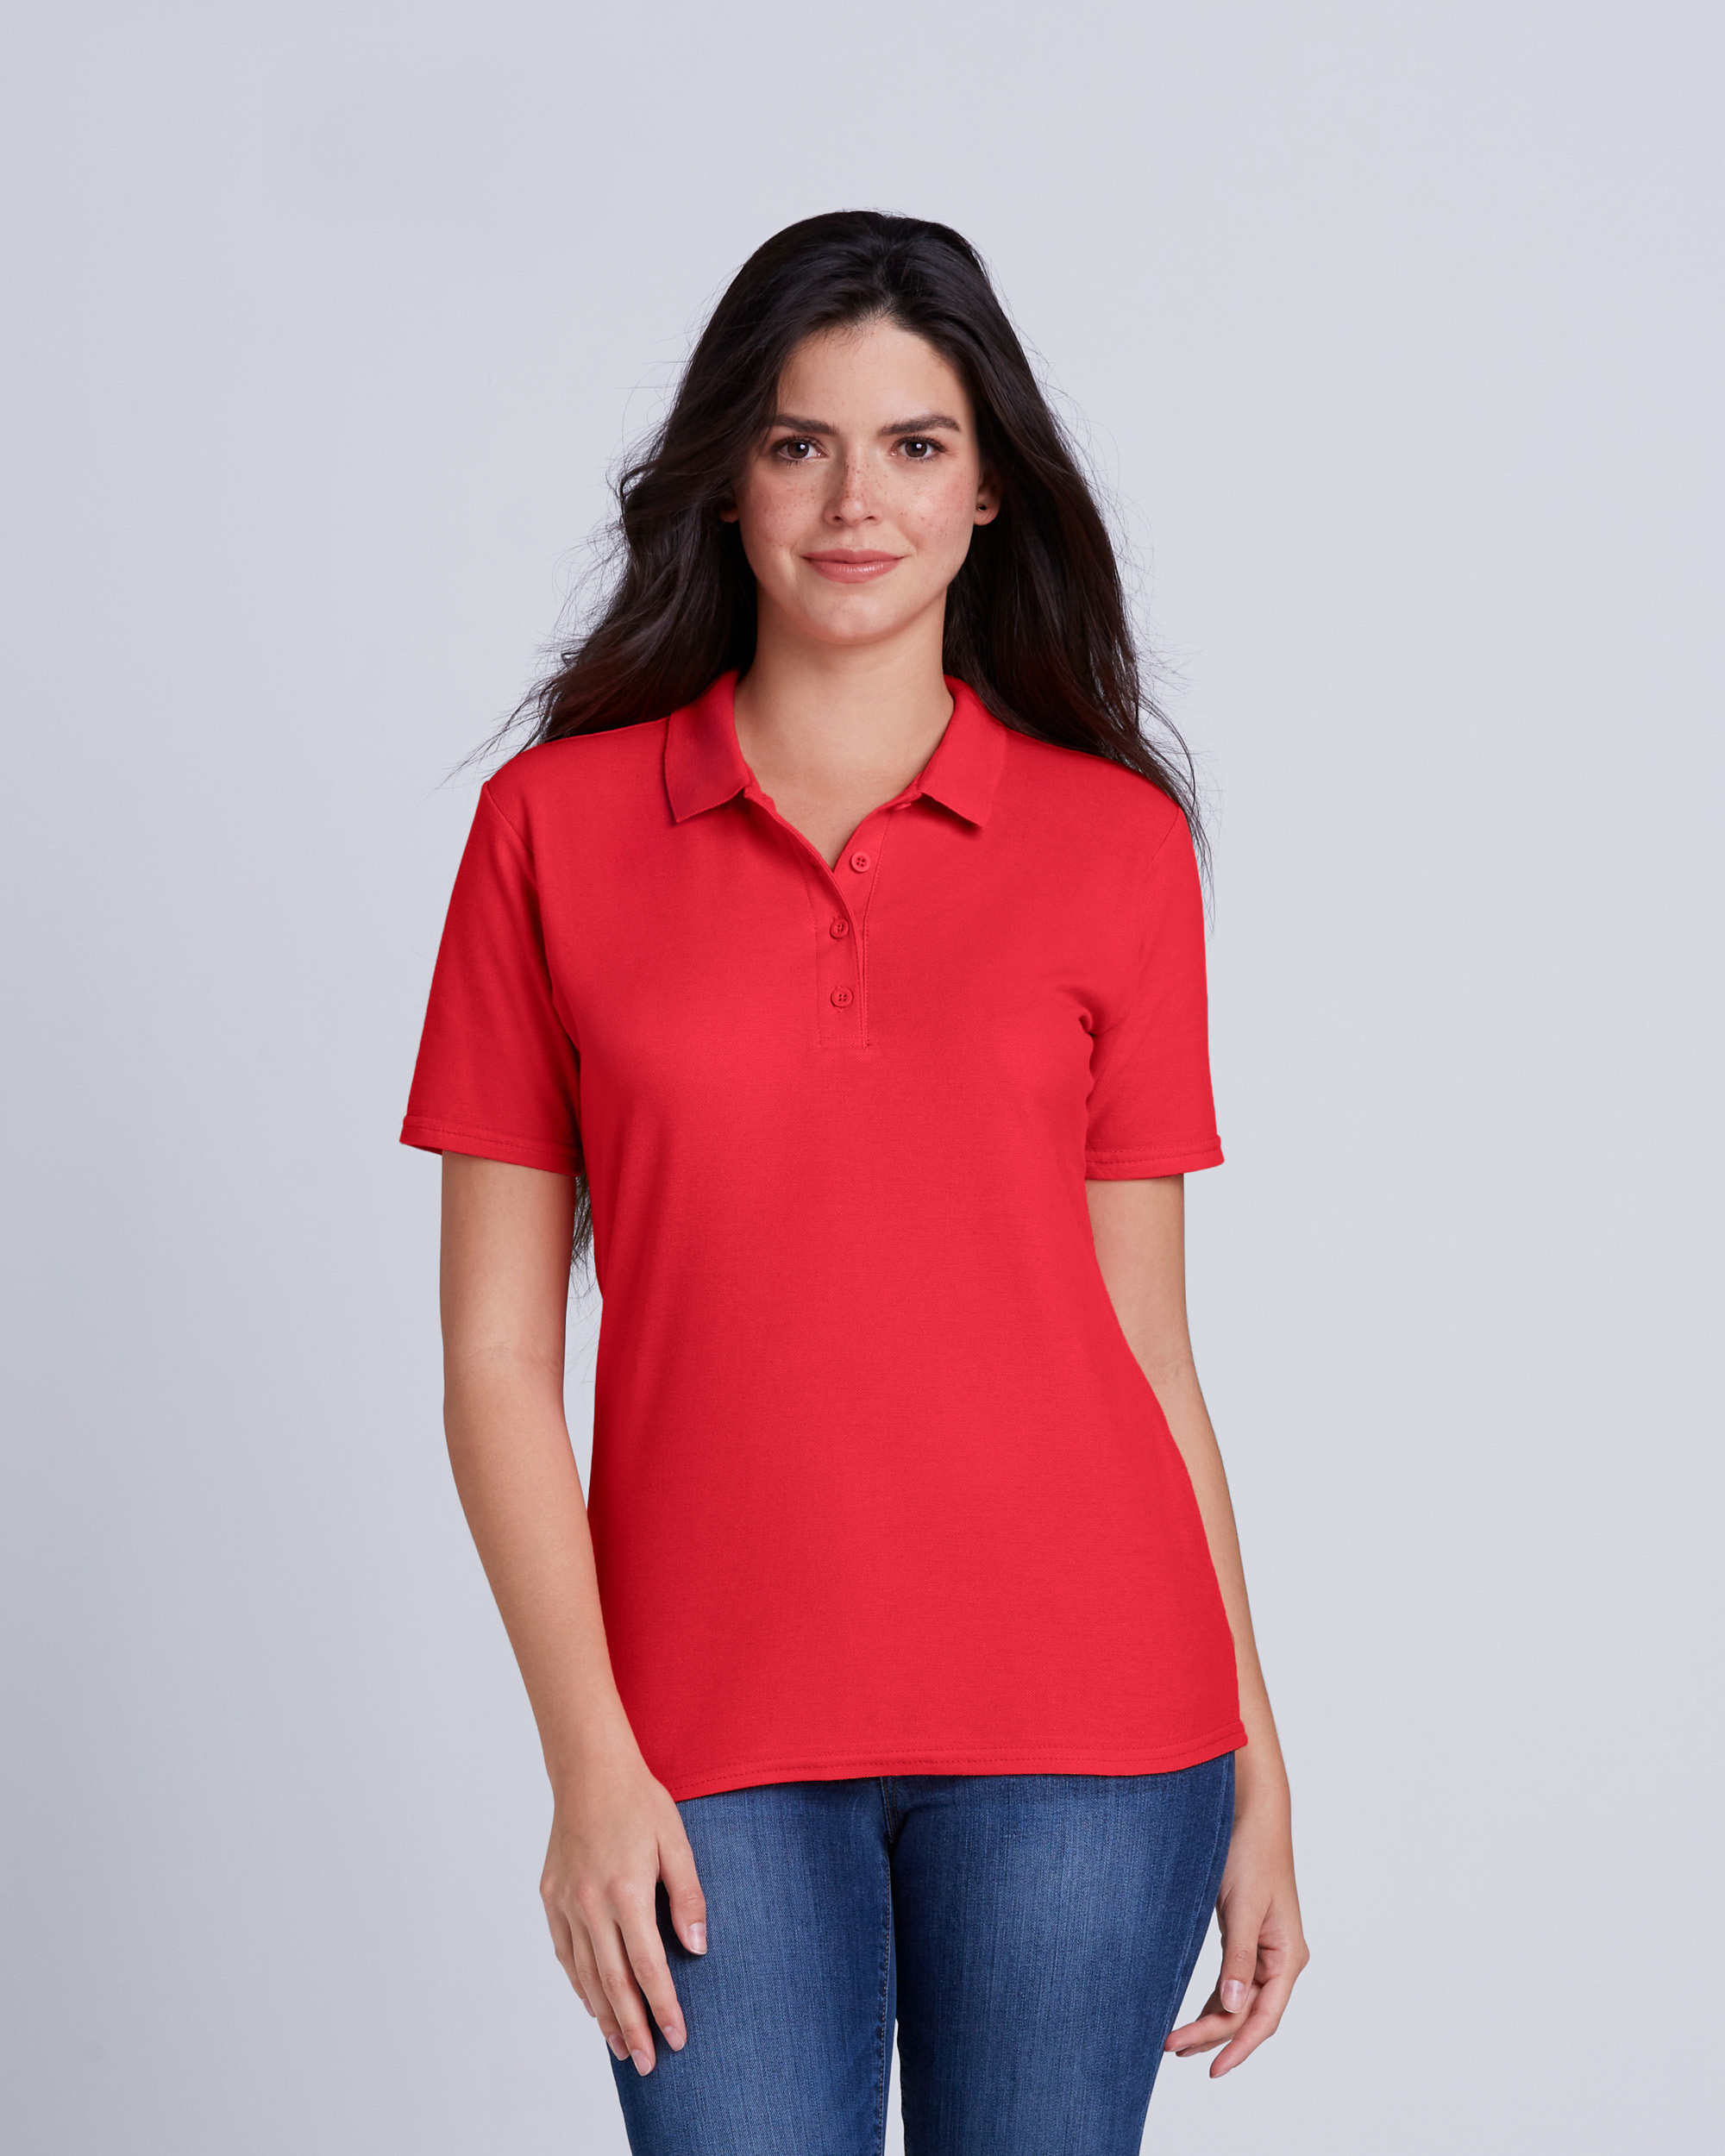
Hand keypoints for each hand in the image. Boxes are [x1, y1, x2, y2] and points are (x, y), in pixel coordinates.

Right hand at [539, 1745, 708, 2076]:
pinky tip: (593, 2004)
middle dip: (633, 2028)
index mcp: (626, 1890)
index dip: (664, 2007)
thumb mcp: (676, 1841)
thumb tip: (697, 1946)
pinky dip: (580, 1983)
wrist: (588, 1769)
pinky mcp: (550, 1896)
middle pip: (613, 1982)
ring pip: (585, 1974)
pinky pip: (565, 1952)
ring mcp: (565, 1902)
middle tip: (648, 2063)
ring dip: (604, 2015)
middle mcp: (590, 1903)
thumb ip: (688, 1895)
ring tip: (621, 2047)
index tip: (678, 2038)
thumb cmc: (638, 1801)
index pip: (648, 1966)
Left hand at [1164, 1795, 1308, 2075]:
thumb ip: (1237, 1959)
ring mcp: (1264, 1948)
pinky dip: (1214, 1999)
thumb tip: (1232, 2008)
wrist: (1251, 1810)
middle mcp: (1280, 1958)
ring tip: (1175, 2041)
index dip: (1238, 2048)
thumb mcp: (1242, 1907)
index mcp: (1288, 1956)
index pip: (1264, 2018)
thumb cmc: (1251, 1852)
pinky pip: (1233, 1981)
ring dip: (1211, 2021)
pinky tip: (1194, 2012)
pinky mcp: (1247, 1935)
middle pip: (1248, 2013)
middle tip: (1171, 2048)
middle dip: (1213, 2035)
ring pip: (1239, 2000)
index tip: (1210, 2070)